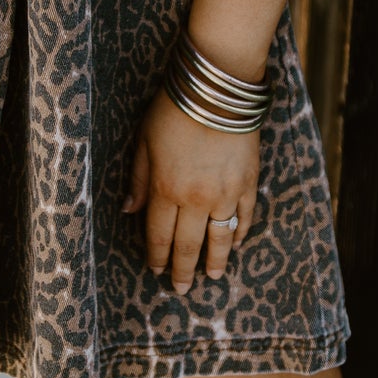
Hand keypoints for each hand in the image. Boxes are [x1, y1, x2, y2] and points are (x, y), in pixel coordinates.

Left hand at [122, 86, 261, 294]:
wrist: (217, 88)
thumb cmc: (174, 109)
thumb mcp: (144, 140)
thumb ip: (139, 179)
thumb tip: (128, 210)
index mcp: (166, 189)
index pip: (159, 235)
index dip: (157, 257)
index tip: (155, 272)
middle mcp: (196, 199)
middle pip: (188, 245)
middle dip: (183, 270)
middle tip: (182, 288)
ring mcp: (226, 193)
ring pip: (220, 238)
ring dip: (215, 261)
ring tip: (212, 277)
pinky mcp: (249, 183)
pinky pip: (245, 217)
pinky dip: (240, 234)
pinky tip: (235, 244)